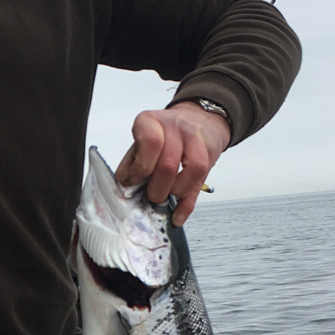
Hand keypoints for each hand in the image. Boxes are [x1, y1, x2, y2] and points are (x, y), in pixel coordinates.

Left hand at [116, 103, 230, 224]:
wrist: (198, 120)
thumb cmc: (164, 134)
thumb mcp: (141, 141)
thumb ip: (131, 162)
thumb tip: (124, 185)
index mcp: (151, 122)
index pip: (150, 142)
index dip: (142, 167)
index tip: (136, 180)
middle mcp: (174, 127)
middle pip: (169, 164)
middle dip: (157, 189)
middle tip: (151, 196)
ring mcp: (196, 139)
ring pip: (192, 170)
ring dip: (176, 192)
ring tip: (167, 196)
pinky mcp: (210, 155)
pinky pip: (201, 183)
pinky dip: (186, 205)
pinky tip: (177, 215)